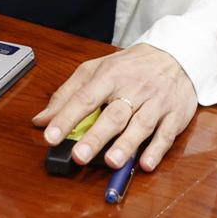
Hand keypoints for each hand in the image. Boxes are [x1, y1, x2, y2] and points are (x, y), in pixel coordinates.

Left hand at [33, 43, 197, 172]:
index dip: (66, 117)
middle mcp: (134, 88)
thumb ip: (67, 94)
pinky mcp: (175, 114)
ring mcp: (157, 101)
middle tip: (80, 156)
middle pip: (114, 114)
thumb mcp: (95, 70)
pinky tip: (145, 163)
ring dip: (126, 145)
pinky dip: (156, 150)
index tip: (50, 136)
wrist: (175, 54)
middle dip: (97, 136)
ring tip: (111, 162)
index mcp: (110, 75)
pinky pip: (166, 134)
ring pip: (141, 124)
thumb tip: (41, 120)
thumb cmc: (130, 67)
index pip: (85, 97)